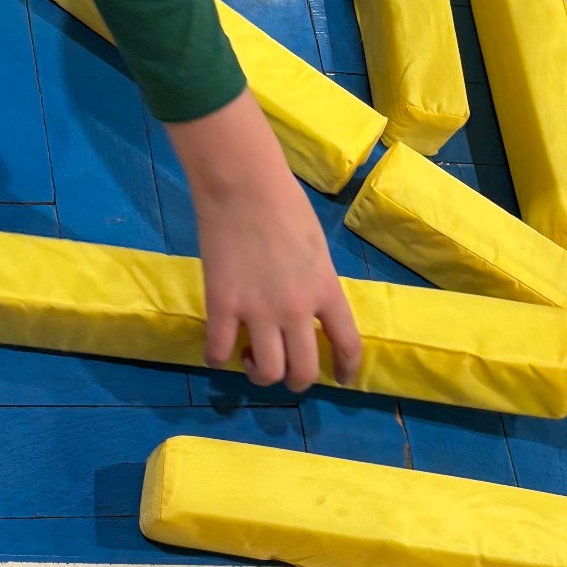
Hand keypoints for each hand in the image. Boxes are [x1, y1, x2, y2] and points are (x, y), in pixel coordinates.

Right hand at [166, 89, 362, 391]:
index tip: (341, 379)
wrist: (244, 185)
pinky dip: (219, 360)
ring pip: (266, 372)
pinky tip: (219, 351)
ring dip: (260, 375)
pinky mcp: (222, 305)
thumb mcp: (317, 249)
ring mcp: (257, 311)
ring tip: (252, 358)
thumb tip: (310, 309)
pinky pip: (219, 352)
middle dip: (296, 381)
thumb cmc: (285, 204)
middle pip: (303, 372)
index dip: (347, 370)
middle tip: (285, 370)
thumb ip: (317, 284)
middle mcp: (296, 310)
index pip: (348, 346)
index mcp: (326, 291)